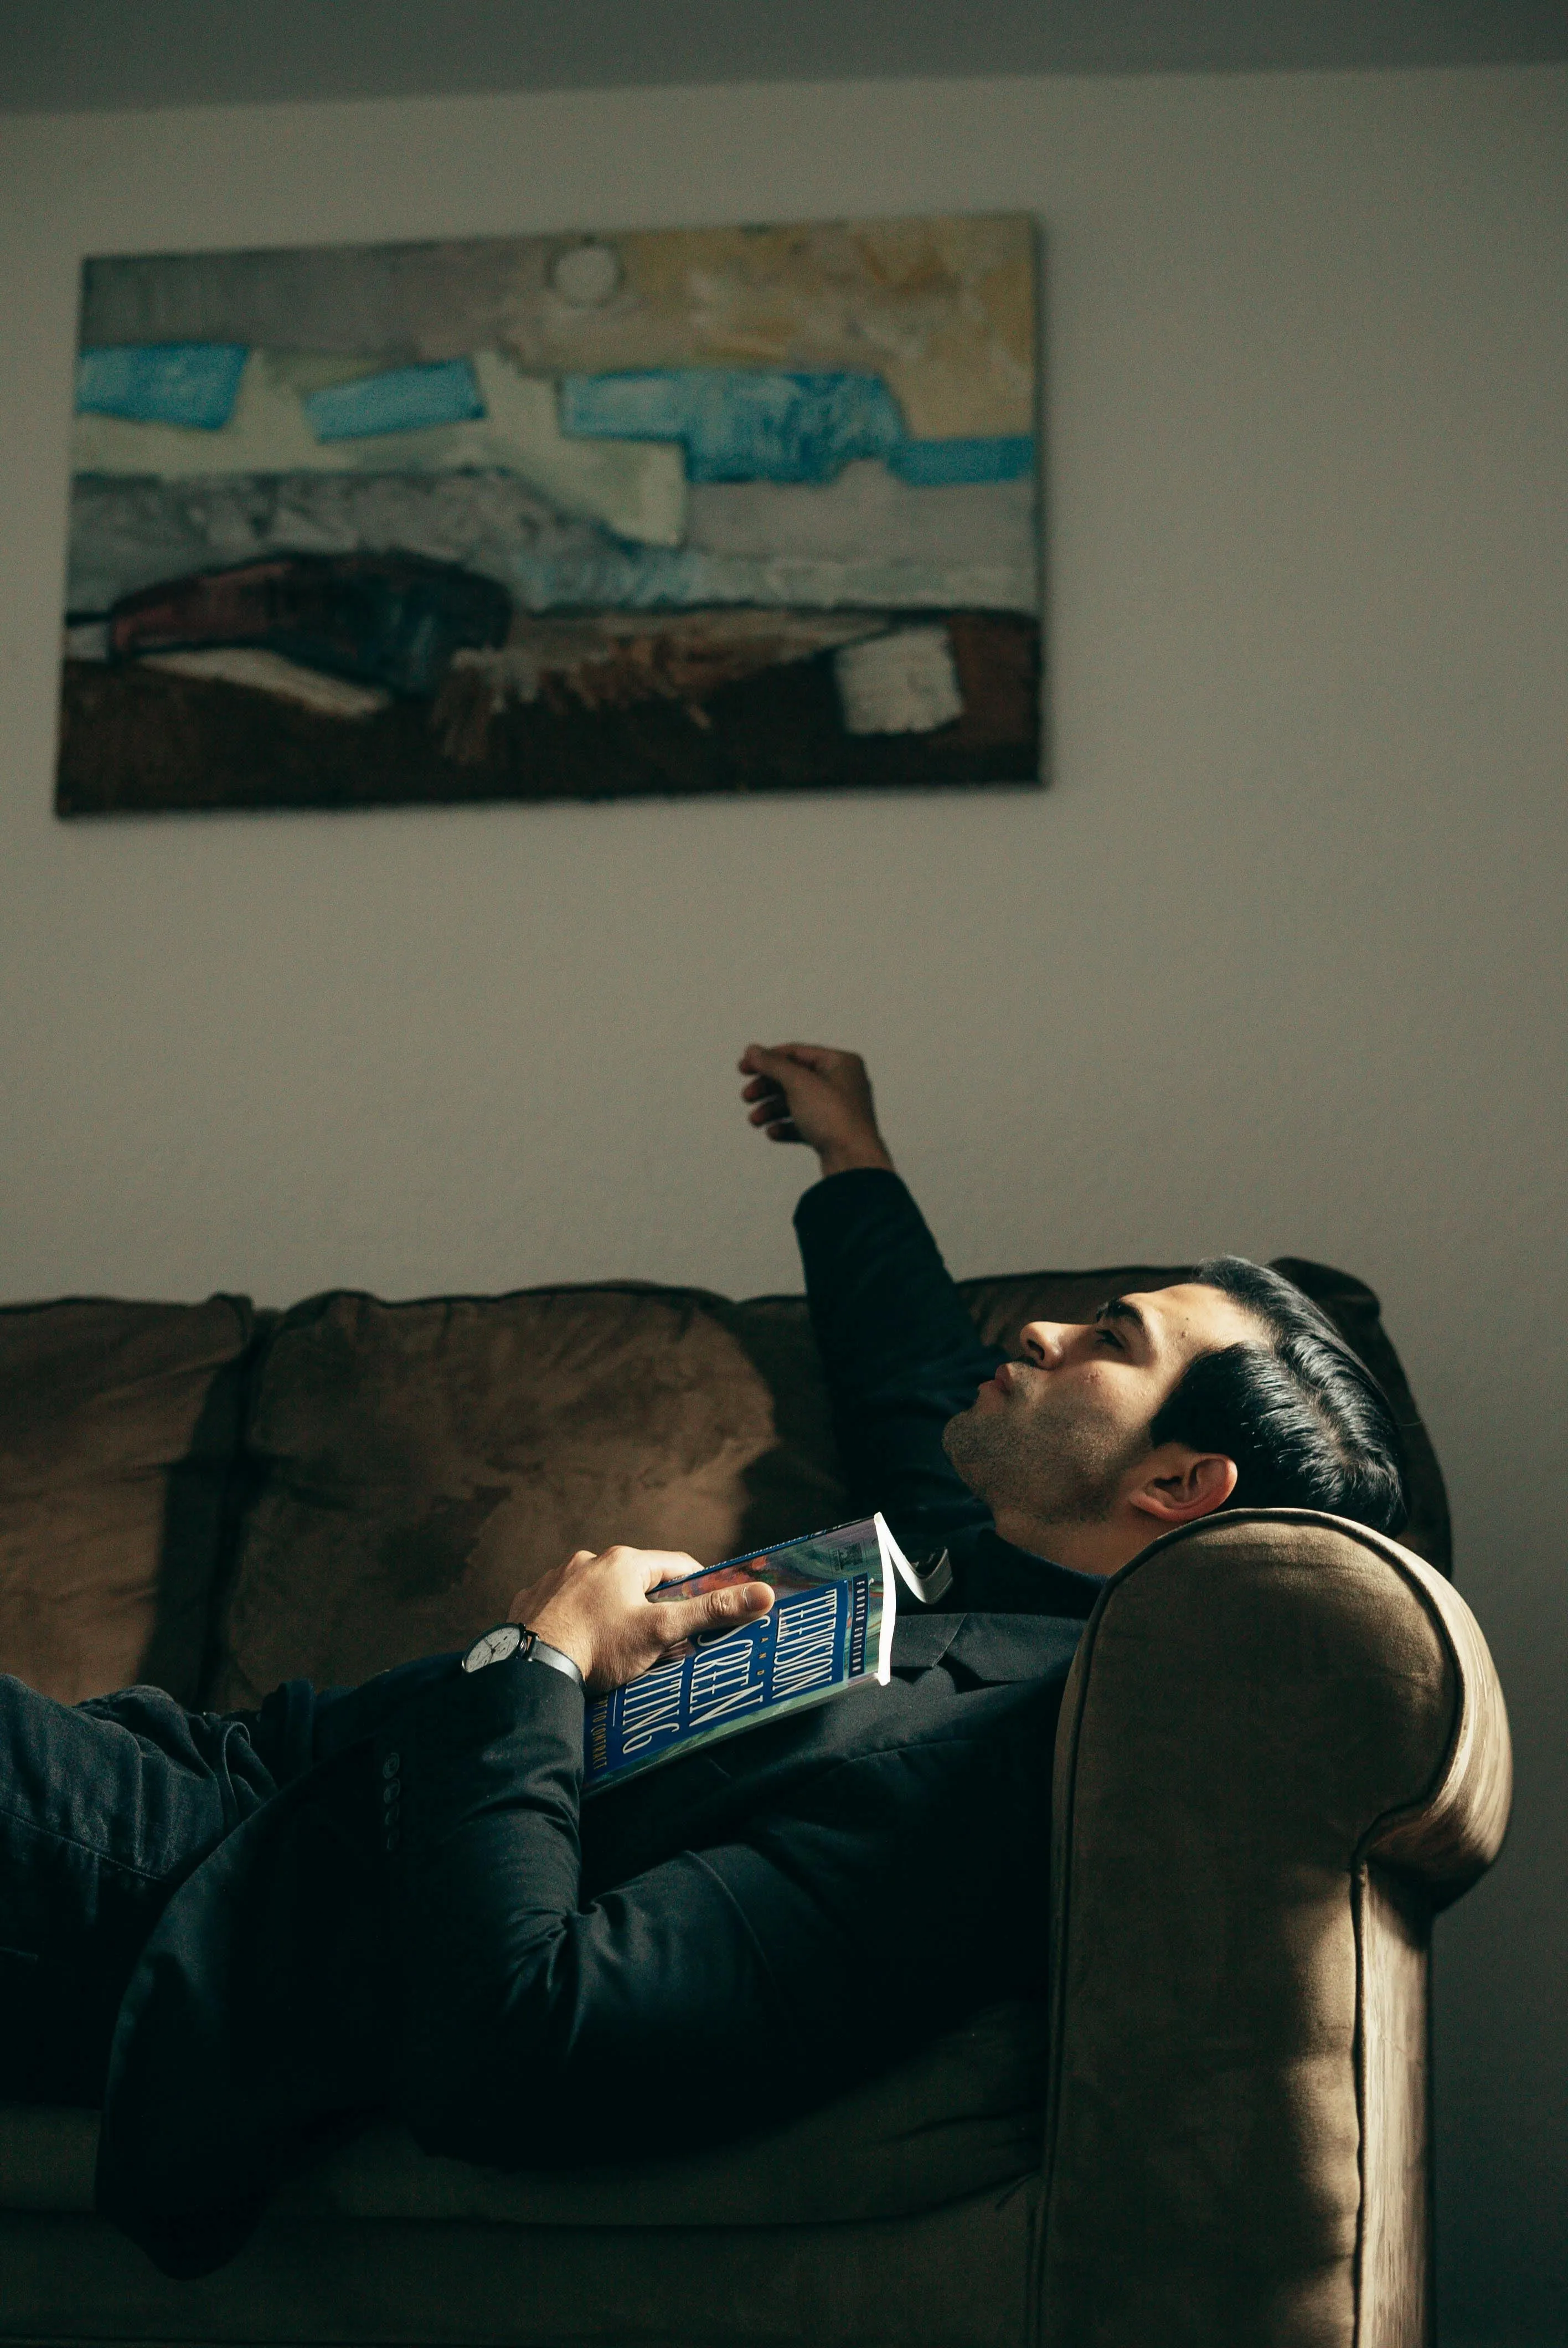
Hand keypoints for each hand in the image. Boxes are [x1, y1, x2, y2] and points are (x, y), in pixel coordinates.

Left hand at [511, 1545, 773, 1693]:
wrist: (533, 1669)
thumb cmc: (601, 1647)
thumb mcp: (661, 1630)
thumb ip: (710, 1611)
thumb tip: (763, 1594)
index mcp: (623, 1561)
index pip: (676, 1567)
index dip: (697, 1588)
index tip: (706, 1611)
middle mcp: (587, 1561)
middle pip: (635, 1581)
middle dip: (651, 1607)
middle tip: (661, 1641)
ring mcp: (555, 1580)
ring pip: (598, 1593)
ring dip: (611, 1612)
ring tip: (617, 1648)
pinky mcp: (531, 1601)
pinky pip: (564, 1607)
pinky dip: (577, 1621)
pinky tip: (579, 1646)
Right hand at [738, 1043, 894, 1178]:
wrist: (854, 1162)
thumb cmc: (835, 1118)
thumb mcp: (799, 1083)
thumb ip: (773, 1065)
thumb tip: (753, 1050)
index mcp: (842, 1063)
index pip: (797, 1053)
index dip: (767, 1058)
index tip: (743, 1067)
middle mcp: (842, 1083)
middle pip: (795, 1079)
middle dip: (767, 1088)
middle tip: (746, 1097)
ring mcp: (838, 1110)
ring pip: (797, 1103)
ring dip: (772, 1109)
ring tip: (755, 1120)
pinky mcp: (833, 1133)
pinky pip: (804, 1125)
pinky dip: (785, 1127)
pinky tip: (773, 1133)